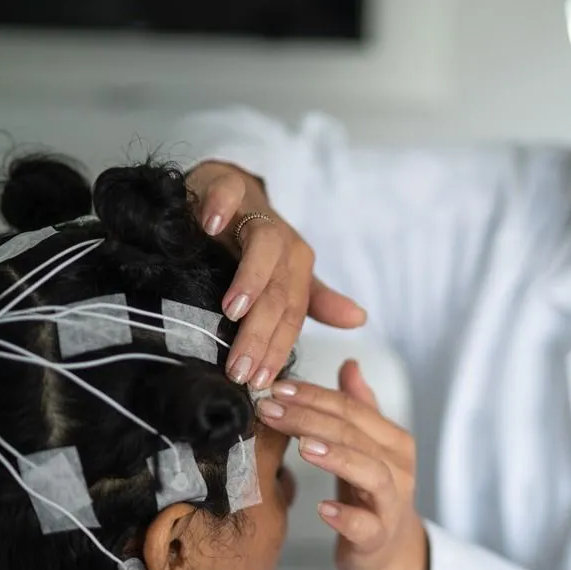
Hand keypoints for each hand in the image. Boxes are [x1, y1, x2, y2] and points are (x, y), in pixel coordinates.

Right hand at [187, 161, 366, 388]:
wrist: (229, 188)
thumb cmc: (255, 242)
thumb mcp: (284, 274)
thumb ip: (314, 300)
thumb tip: (359, 320)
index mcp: (296, 268)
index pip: (291, 316)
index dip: (278, 350)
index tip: (259, 383)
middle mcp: (282, 244)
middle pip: (277, 291)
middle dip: (261, 332)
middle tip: (240, 368)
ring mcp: (255, 214)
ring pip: (263, 246)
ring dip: (251, 278)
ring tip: (233, 310)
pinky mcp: (226, 186)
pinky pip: (227, 192)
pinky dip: (221, 206)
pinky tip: (210, 225)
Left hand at [257, 360, 427, 569]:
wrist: (390, 551)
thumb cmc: (370, 493)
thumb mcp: (365, 447)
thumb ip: (358, 407)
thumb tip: (350, 363)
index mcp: (392, 440)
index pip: (351, 409)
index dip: (314, 395)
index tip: (276, 388)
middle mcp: (398, 467)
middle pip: (355, 434)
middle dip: (310, 418)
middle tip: (270, 410)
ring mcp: (392, 503)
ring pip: (369, 473)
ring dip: (336, 457)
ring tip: (303, 448)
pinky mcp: (379, 537)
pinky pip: (366, 526)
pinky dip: (346, 517)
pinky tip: (322, 509)